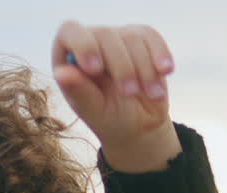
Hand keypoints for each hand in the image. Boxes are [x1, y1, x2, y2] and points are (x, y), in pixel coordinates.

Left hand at [52, 21, 179, 172]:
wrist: (140, 125)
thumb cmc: (110, 119)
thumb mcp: (94, 111)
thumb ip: (78, 91)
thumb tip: (61, 73)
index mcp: (71, 58)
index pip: (69, 33)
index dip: (82, 45)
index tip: (95, 69)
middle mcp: (92, 43)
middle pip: (105, 35)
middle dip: (121, 66)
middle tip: (130, 93)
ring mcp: (117, 39)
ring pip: (132, 38)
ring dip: (144, 68)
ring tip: (151, 94)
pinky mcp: (142, 40)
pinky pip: (152, 38)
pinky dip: (160, 55)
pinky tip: (165, 71)